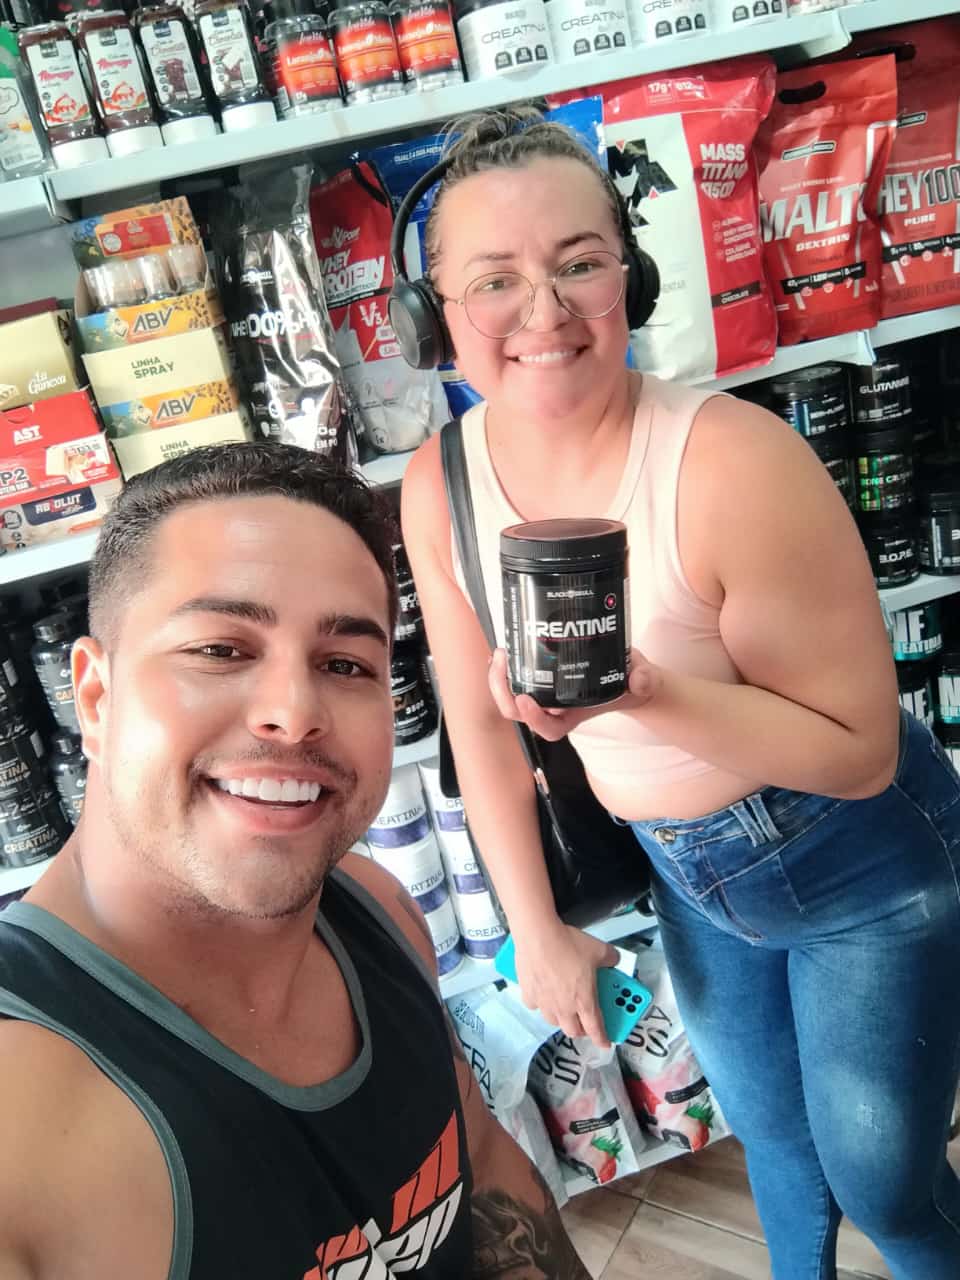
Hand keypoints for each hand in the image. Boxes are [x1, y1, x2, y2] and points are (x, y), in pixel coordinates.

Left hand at [488, 648, 661, 741]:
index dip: (534, 719)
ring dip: (500, 678)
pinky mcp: (542, 679)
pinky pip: (517, 680)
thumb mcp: (643, 680)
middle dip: (504, 691)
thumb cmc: (631, 683)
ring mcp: (546, 696)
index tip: (526, 699)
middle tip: (503, 661)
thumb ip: (644, 680)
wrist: (629, 679)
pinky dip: (506, 669)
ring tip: (501, 653)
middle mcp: (556, 708)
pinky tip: (504, 651)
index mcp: (576, 715)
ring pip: (512, 698)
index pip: (549, 729)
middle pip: (519, 713)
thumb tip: (639, 679)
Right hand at [512, 918, 620, 1049]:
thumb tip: (614, 960)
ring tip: (565, 1008)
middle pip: (573, 1031)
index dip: (602, 1039)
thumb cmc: (567, 944)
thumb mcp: (599, 949)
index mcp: (584, 1001)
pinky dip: (540, 1003)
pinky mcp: (528, 994)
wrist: (538, 935)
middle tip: (585, 1021)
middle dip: (581, 1030)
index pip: (595, 1029)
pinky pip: (535, 1006)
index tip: (605, 1042)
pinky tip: (543, 993)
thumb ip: (611, 958)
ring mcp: (544, 1003)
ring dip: (561, 1018)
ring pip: (553, 1021)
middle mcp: (564, 1007)